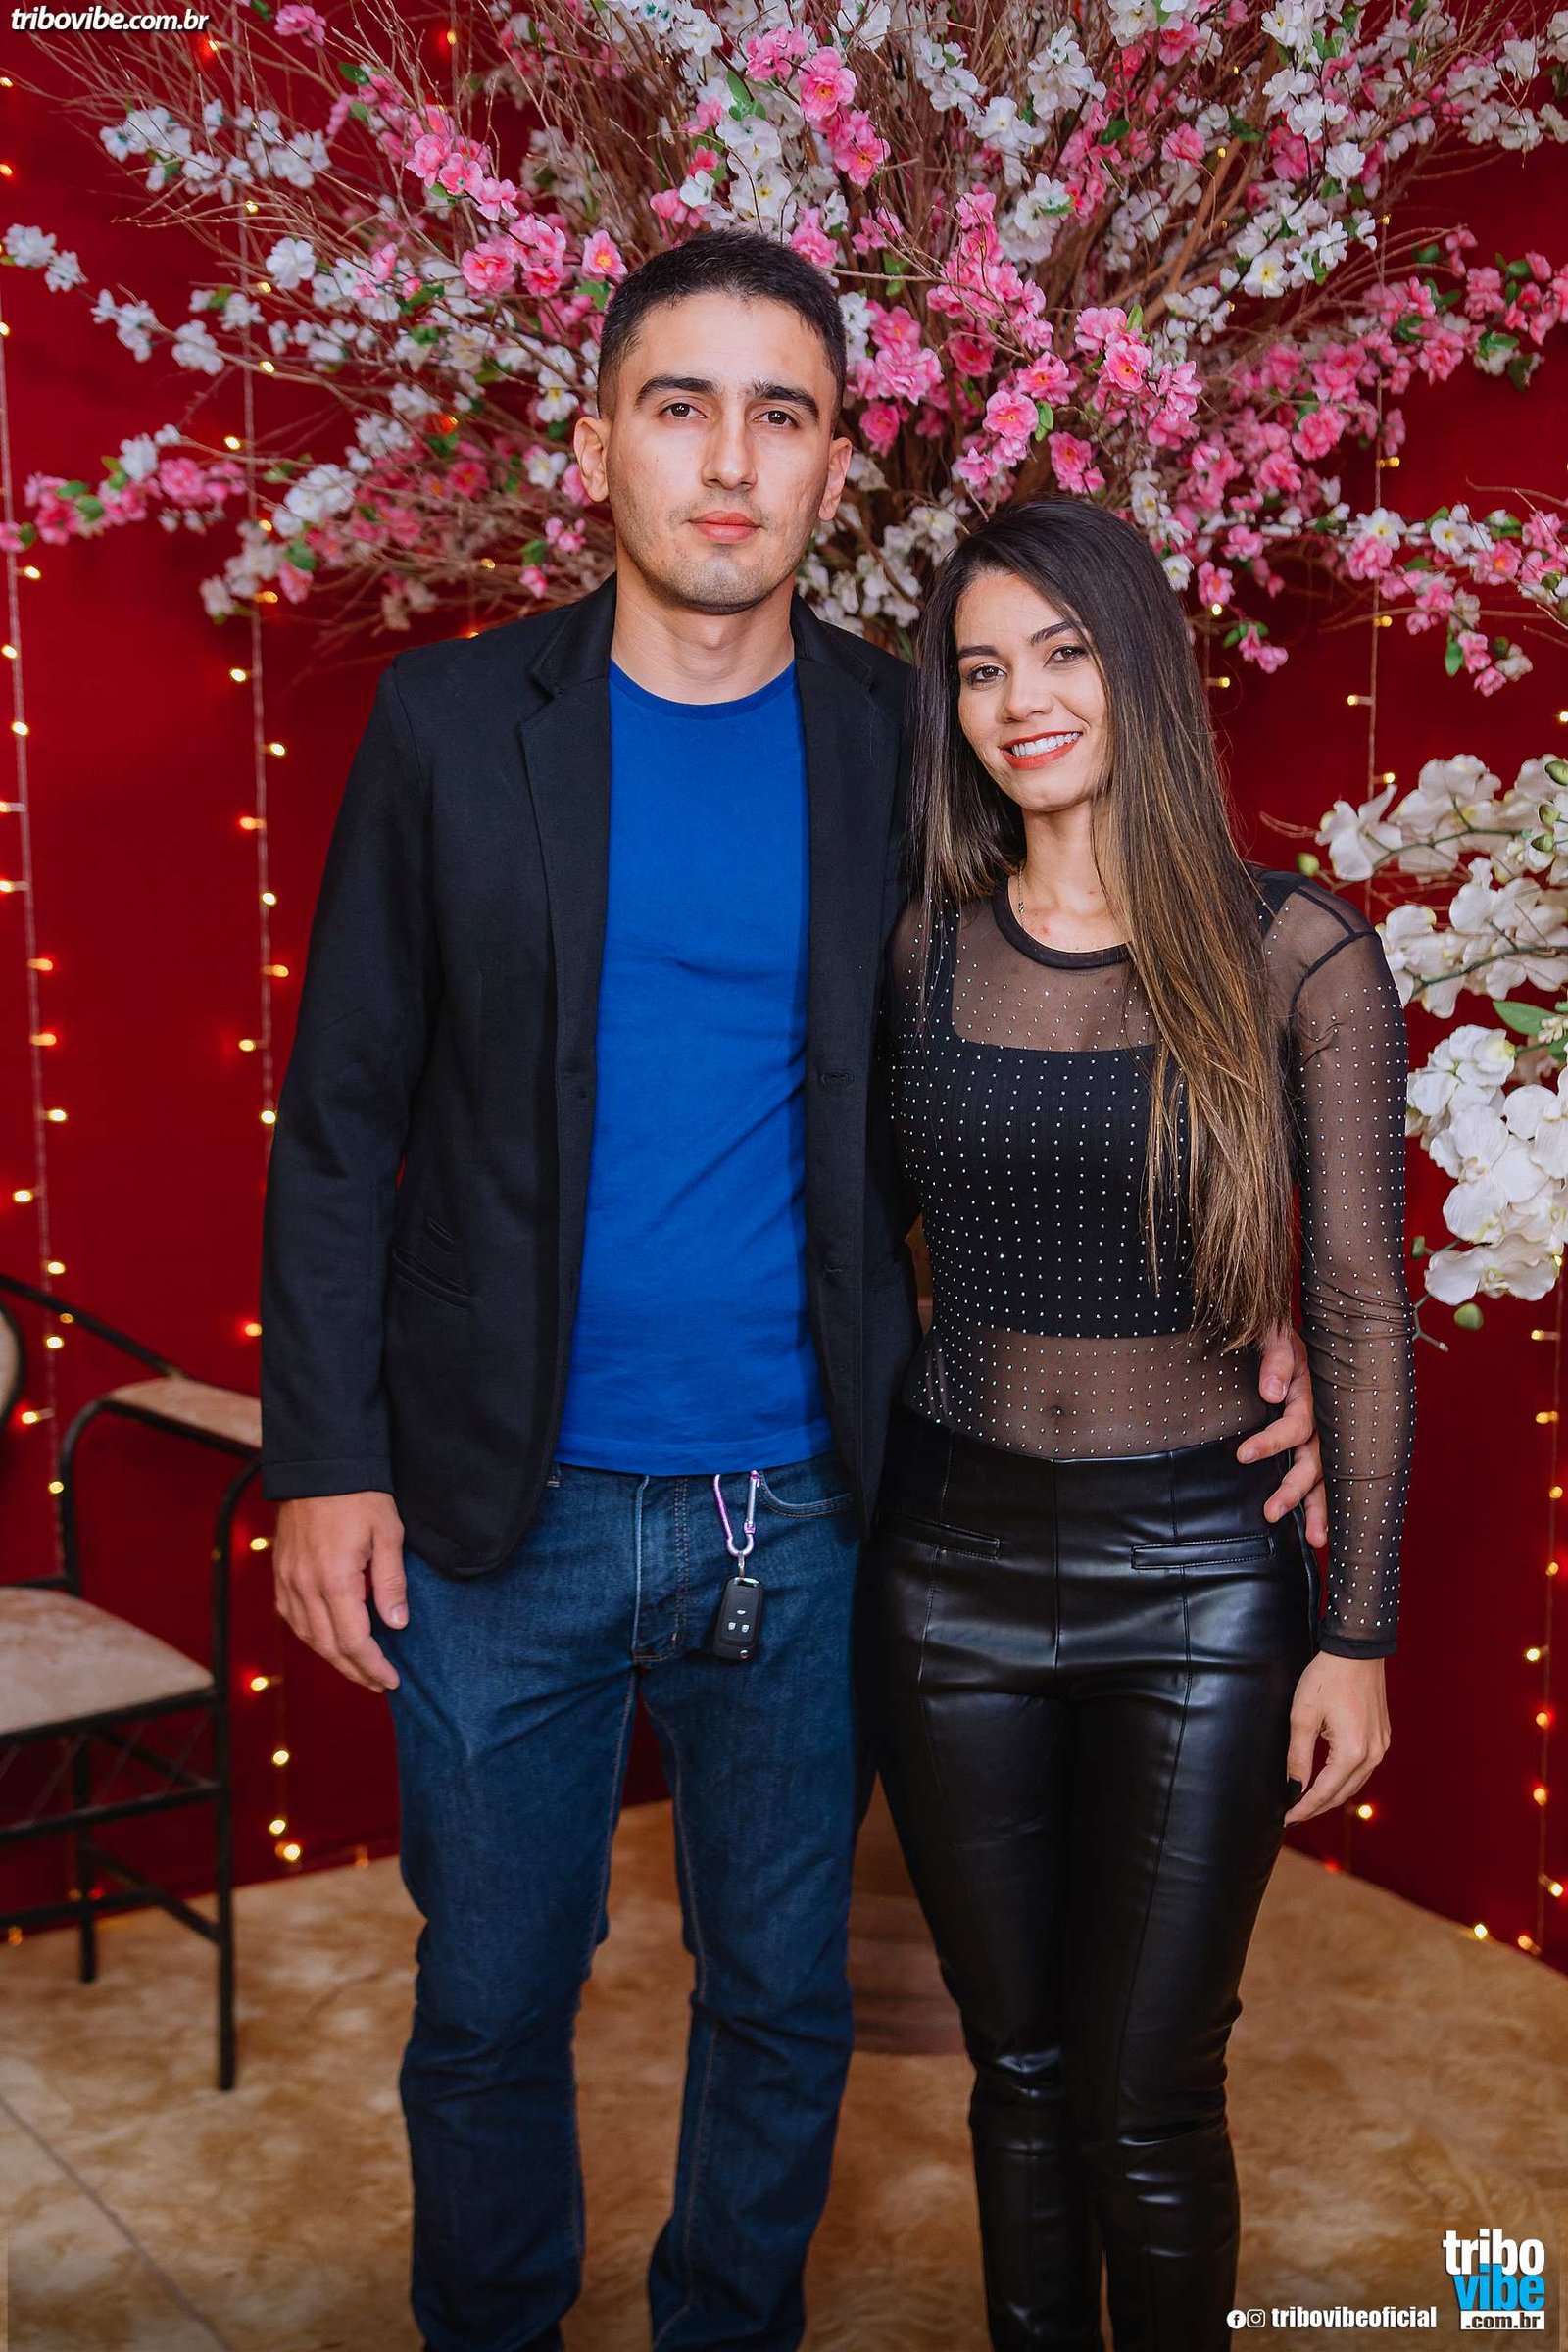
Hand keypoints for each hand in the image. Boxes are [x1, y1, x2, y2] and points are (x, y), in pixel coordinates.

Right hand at [273, 1491, 407, 1692]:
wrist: (320, 1464)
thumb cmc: (361, 1495)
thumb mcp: (389, 1533)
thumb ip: (391, 1582)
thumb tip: (396, 1624)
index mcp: (334, 1580)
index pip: (354, 1641)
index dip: (373, 1666)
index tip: (391, 1680)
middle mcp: (305, 1586)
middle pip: (329, 1646)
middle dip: (355, 1670)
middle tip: (379, 1683)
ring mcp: (288, 1580)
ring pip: (307, 1636)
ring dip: (333, 1658)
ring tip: (359, 1669)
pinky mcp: (281, 1571)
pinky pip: (292, 1617)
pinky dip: (311, 1636)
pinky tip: (328, 1640)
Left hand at [1237, 1322, 1326, 1548]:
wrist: (1289, 1331)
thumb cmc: (1277, 1333)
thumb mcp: (1275, 1334)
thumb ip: (1275, 1359)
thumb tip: (1271, 1393)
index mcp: (1312, 1394)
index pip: (1295, 1425)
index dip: (1271, 1442)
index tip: (1242, 1455)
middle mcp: (1323, 1419)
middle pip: (1315, 1461)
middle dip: (1295, 1490)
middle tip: (1271, 1513)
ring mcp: (1323, 1432)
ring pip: (1325, 1475)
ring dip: (1319, 1507)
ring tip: (1315, 1541)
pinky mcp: (1317, 1441)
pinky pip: (1324, 1475)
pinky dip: (1324, 1502)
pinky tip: (1319, 1531)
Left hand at [1283, 1653, 1389, 1824]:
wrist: (1357, 1650)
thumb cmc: (1327, 1678)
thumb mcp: (1302, 1717)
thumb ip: (1298, 1757)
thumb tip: (1293, 1787)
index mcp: (1352, 1753)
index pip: (1324, 1793)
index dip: (1303, 1808)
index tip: (1286, 1819)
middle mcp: (1372, 1755)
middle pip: (1342, 1794)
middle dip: (1316, 1806)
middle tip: (1293, 1814)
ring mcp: (1381, 1746)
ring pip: (1354, 1784)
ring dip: (1332, 1795)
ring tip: (1307, 1801)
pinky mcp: (1382, 1737)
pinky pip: (1363, 1769)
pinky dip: (1345, 1779)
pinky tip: (1329, 1779)